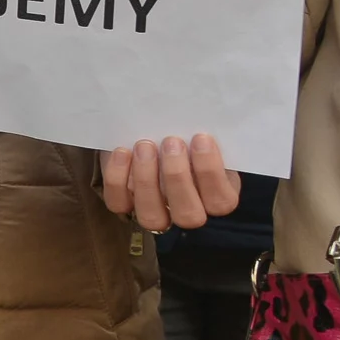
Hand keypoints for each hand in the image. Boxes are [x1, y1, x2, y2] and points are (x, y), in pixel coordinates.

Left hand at [102, 134, 242, 232]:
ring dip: (147, 180)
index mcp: (216, 195)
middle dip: (178, 177)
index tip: (201, 139)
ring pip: (152, 217)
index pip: (222, 201)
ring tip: (145, 146)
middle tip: (171, 142)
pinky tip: (122, 152)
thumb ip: (205, 137)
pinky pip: (119, 203)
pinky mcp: (123, 203)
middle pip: (189, 216)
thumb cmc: (179, 132)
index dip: (211, 173)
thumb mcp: (197, 132)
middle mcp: (186, 210)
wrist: (144, 129)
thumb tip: (209, 122)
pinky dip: (118, 178)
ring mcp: (153, 210)